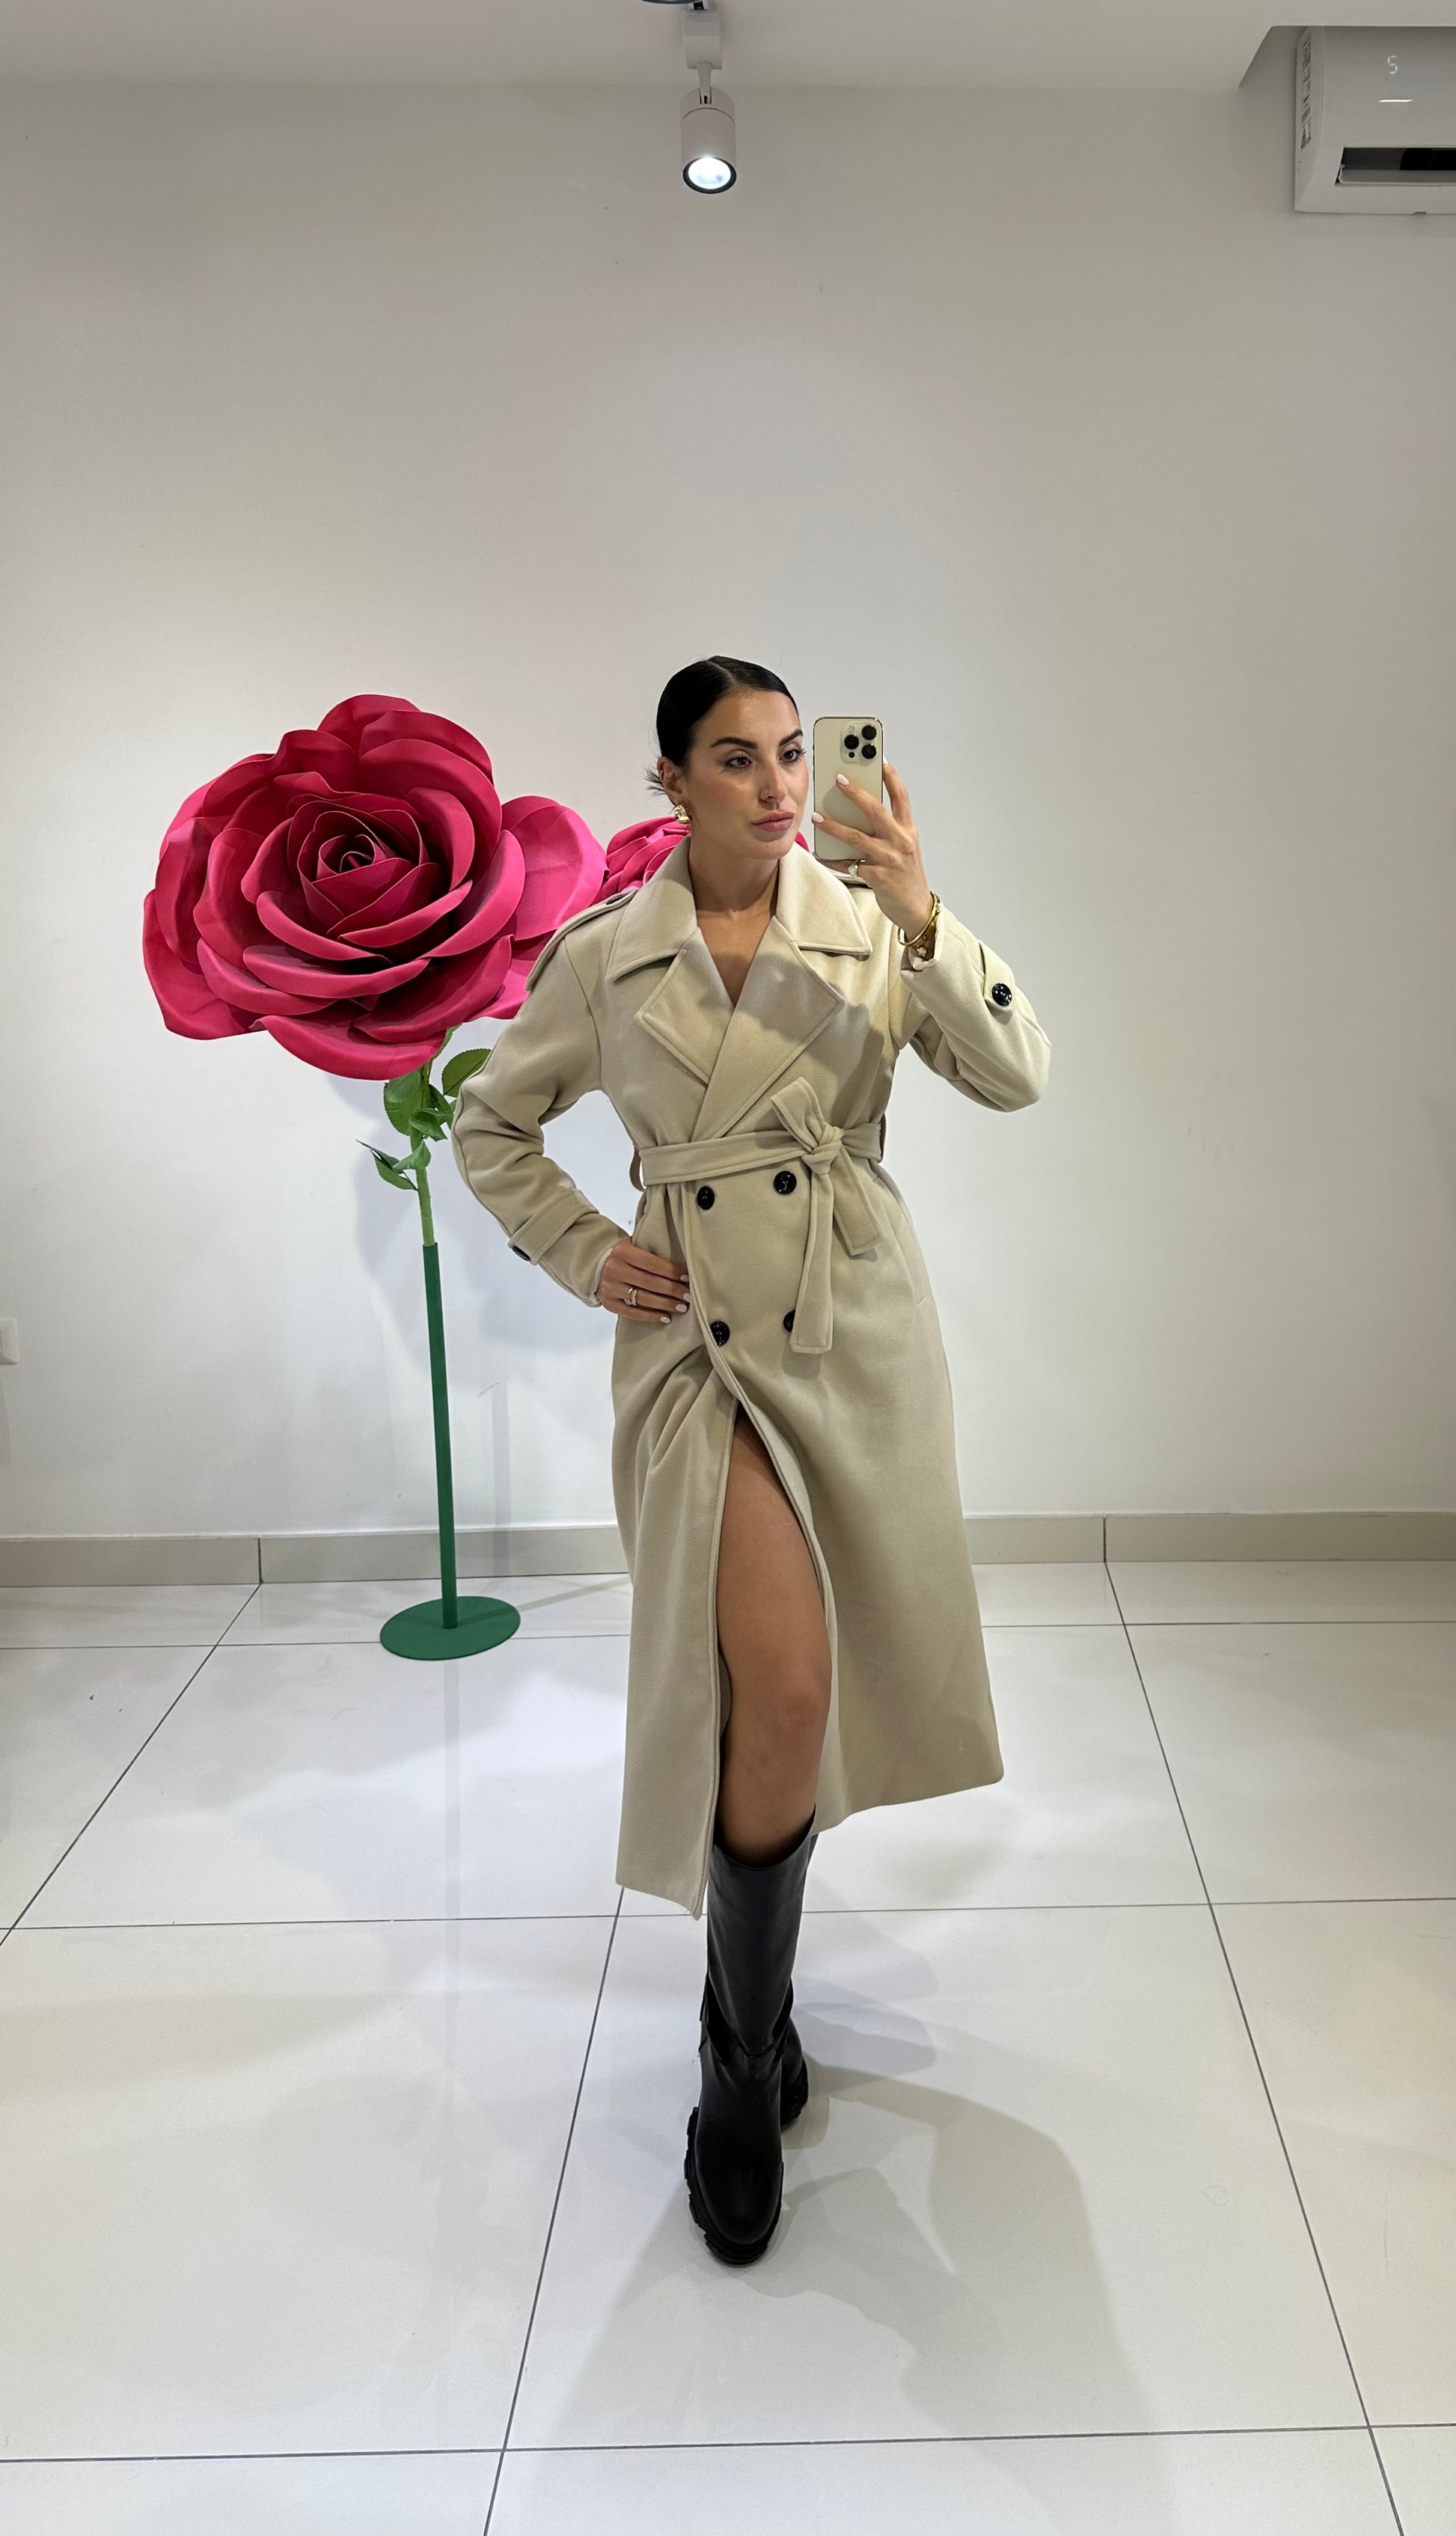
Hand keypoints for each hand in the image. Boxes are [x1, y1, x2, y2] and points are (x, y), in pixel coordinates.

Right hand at [596, 1236, 690, 1323]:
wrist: (596, 1264)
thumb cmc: (622, 1255)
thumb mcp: (632, 1244)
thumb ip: (650, 1249)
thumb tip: (681, 1260)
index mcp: (623, 1252)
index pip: (652, 1264)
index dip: (671, 1272)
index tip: (686, 1278)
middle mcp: (615, 1270)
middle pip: (649, 1283)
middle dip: (672, 1290)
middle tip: (688, 1296)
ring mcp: (611, 1288)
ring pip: (642, 1299)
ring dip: (665, 1304)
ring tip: (681, 1307)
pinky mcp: (609, 1303)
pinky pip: (632, 1313)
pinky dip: (650, 1316)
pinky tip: (666, 1317)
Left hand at [811, 761, 933, 937]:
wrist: (915, 907)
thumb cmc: (906, 873)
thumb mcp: (904, 845)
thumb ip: (888, 828)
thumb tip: (859, 809)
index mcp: (908, 829)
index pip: (901, 796)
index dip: (890, 776)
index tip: (878, 759)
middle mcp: (901, 840)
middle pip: (876, 810)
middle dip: (856, 793)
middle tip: (838, 779)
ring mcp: (889, 859)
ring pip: (857, 837)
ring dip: (834, 826)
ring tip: (817, 817)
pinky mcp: (877, 877)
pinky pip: (848, 865)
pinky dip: (832, 859)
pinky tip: (820, 853)